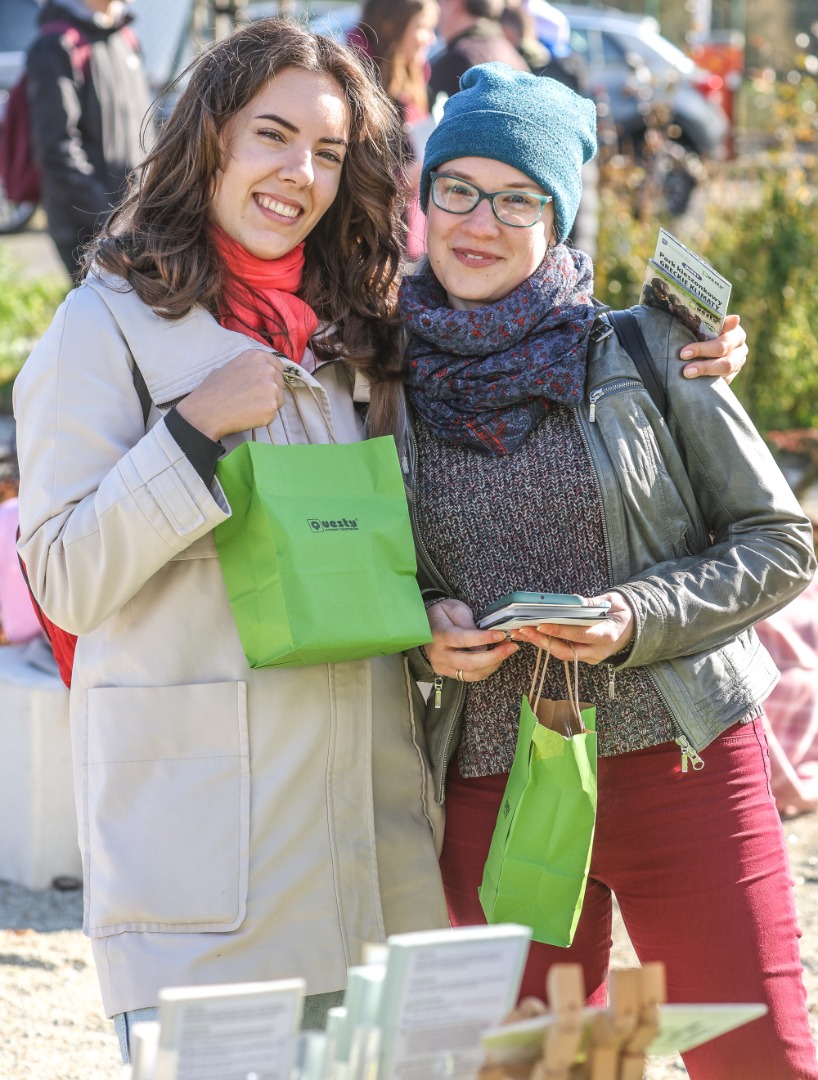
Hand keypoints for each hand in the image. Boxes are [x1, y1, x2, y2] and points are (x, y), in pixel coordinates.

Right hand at [175, 349, 285, 440]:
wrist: (206, 411)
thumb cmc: (212, 390)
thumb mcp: (228, 367)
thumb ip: (248, 368)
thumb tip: (256, 374)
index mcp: (257, 356)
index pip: (278, 366)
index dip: (272, 377)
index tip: (263, 385)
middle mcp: (268, 369)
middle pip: (280, 383)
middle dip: (270, 392)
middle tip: (251, 399)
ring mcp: (272, 388)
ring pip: (279, 400)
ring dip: (268, 405)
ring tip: (247, 407)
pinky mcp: (272, 406)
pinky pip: (273, 414)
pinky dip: (264, 417)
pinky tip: (248, 415)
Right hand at [426, 599, 517, 682]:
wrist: (427, 624)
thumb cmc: (443, 614)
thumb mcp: (455, 609)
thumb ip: (468, 624)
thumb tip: (484, 643)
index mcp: (438, 635)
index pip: (463, 639)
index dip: (484, 638)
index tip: (501, 634)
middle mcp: (438, 654)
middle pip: (469, 662)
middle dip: (494, 656)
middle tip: (511, 647)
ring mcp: (442, 666)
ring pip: (471, 673)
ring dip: (493, 664)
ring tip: (506, 651)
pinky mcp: (448, 673)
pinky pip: (470, 676)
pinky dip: (486, 669)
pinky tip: (496, 658)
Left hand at [511, 591, 634, 665]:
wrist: (632, 626)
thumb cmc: (621, 612)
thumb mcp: (611, 601)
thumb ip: (591, 603)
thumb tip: (571, 602)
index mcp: (607, 636)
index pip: (580, 635)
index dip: (560, 631)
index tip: (542, 624)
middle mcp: (598, 651)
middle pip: (566, 650)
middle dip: (542, 641)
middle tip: (524, 629)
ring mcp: (590, 656)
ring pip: (561, 653)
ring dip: (539, 643)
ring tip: (520, 632)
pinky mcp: (583, 656)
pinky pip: (562, 651)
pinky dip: (545, 643)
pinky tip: (530, 635)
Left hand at [678, 313, 746, 383]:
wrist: (706, 342)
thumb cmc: (704, 330)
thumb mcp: (707, 324)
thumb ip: (716, 322)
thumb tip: (736, 318)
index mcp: (736, 333)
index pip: (723, 343)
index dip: (703, 349)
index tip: (683, 353)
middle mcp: (741, 349)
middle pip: (726, 361)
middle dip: (704, 365)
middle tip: (685, 370)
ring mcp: (738, 363)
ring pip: (726, 371)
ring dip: (705, 373)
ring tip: (687, 374)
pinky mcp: (732, 375)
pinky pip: (723, 381)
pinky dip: (709, 382)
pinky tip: (696, 382)